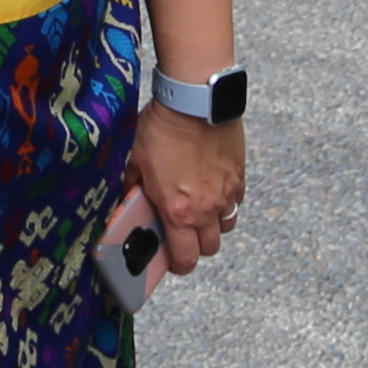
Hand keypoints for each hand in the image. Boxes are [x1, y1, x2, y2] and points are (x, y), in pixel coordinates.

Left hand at [119, 101, 241, 277]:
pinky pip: (235, 202)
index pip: (185, 259)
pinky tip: (211, 186)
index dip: (179, 265)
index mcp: (177, 211)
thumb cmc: (163, 128)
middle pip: (208, 249)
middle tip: (183, 231)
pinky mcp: (239, 179)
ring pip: (225, 227)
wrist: (196, 102)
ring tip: (198, 208)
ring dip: (212, 225)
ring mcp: (225, 195)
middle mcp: (205, 210)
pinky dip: (225, 202)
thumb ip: (135, 187)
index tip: (173, 260)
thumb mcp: (137, 160)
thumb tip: (128, 200)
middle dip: (195, 245)